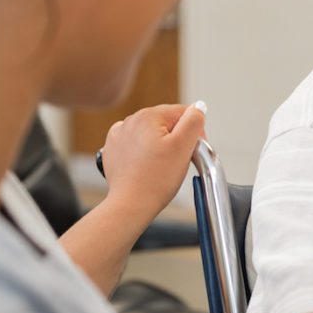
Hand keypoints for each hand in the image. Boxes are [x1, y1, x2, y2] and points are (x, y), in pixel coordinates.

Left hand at [100, 102, 206, 221]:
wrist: (130, 205)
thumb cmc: (156, 180)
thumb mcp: (183, 146)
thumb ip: (194, 121)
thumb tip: (198, 106)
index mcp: (149, 115)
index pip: (184, 113)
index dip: (194, 133)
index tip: (192, 152)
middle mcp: (131, 120)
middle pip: (167, 122)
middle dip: (176, 139)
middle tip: (176, 162)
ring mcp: (120, 135)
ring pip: (151, 133)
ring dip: (160, 145)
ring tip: (160, 167)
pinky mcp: (114, 149)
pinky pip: (136, 144)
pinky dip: (143, 153)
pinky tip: (146, 166)